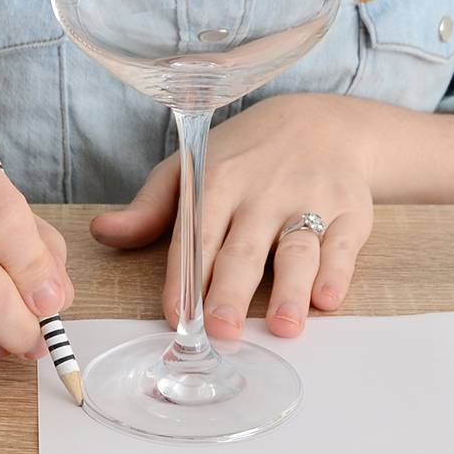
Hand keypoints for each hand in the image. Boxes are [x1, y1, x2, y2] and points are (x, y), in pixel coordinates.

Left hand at [91, 94, 375, 339]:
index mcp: (217, 180)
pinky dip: (337, 271)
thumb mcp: (193, 167)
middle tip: (223, 330)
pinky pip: (343, 245)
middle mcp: (262, 192)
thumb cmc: (247, 156)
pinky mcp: (351, 211)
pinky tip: (326, 298)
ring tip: (283, 326)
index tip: (176, 316)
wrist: (326, 123)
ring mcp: (309, 201)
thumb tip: (102, 232)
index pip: (196, 234)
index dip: (185, 277)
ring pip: (297, 248)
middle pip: (245, 248)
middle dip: (233, 291)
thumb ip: (150, 208)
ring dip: (290, 289)